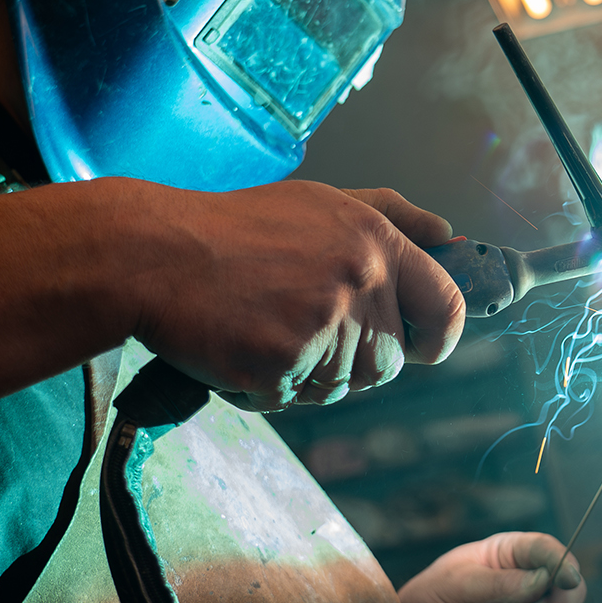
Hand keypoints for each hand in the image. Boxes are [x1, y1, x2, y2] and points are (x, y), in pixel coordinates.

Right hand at [134, 182, 464, 410]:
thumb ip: (393, 215)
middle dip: (355, 358)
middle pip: (389, 362)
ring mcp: (320, 328)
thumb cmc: (237, 228)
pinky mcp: (281, 366)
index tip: (426, 345)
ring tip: (265, 327)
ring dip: (307, 373)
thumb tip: (448, 235)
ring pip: (342, 386)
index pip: (447, 305)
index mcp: (375, 241)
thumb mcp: (323, 202)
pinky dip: (266, 386)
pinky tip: (239, 344)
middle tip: (304, 325)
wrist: (153, 253)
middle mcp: (358, 283)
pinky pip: (292, 400)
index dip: (442, 335)